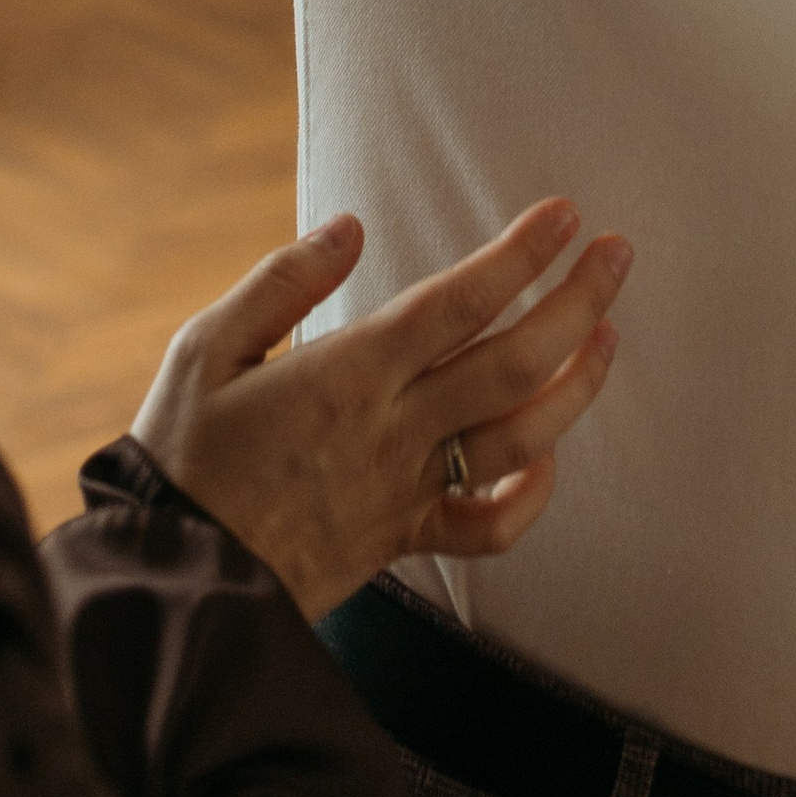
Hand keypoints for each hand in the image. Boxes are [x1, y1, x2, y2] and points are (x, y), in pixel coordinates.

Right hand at [131, 200, 630, 621]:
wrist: (176, 583)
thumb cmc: (182, 457)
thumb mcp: (203, 349)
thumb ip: (280, 282)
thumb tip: (349, 228)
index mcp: (349, 373)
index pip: (459, 301)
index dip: (520, 255)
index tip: (565, 213)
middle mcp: (394, 430)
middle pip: (513, 360)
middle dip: (577, 302)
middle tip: (618, 253)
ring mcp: (407, 490)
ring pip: (520, 438)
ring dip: (576, 383)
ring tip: (610, 333)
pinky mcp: (404, 541)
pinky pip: (488, 529)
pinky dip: (533, 496)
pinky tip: (548, 455)